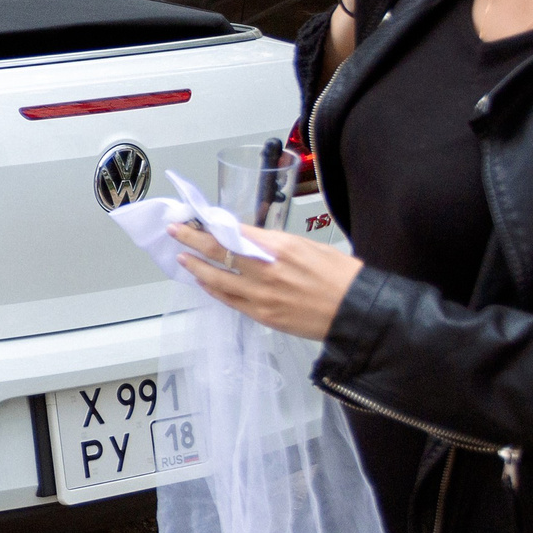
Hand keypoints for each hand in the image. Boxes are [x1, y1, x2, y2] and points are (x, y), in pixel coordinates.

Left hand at [168, 223, 364, 340]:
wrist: (357, 311)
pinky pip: (229, 300)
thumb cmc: (341, 277)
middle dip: (193, 238)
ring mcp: (261, 294)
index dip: (212, 225)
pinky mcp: (262, 314)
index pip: (235, 232)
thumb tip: (248, 238)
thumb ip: (274, 242)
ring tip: (183, 256)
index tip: (197, 218)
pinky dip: (213, 288)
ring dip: (197, 266)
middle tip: (175, 230)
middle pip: (219, 251)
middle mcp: (266, 269)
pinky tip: (204, 282)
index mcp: (281, 247)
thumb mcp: (308, 246)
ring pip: (217, 278)